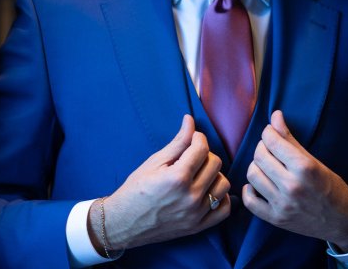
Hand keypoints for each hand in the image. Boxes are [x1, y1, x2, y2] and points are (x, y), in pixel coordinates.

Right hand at [88, 115, 230, 251]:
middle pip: (215, 164)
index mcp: (178, 178)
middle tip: (192, 156)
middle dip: (205, 154)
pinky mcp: (198, 227)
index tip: (192, 138)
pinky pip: (224, 209)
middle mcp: (190, 196)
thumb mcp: (154, 161)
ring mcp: (196, 214)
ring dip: (214, 174)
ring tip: (199, 173)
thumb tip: (190, 120)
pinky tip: (208, 190)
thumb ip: (178, 142)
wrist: (124, 222)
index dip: (198, 137)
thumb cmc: (136, 189)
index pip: (202, 148)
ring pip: (223, 185)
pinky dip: (220, 198)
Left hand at [242, 110, 347, 251]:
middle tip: (269, 148)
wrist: (343, 221)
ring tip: (265, 165)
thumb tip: (275, 115)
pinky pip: (250, 201)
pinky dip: (249, 190)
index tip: (271, 132)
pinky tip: (258, 184)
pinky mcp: (276, 219)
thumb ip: (290, 138)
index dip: (268, 132)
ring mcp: (283, 204)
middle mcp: (292, 186)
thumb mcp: (313, 160)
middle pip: (259, 156)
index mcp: (304, 167)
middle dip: (262, 147)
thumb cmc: (331, 186)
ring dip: (256, 166)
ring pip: (252, 175)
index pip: (272, 141)